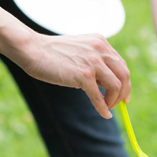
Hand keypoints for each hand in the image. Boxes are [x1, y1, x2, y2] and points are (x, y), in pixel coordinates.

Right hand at [15, 32, 130, 118]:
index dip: (125, 81)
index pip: (121, 64)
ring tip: (108, 107)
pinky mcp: (84, 75)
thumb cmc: (52, 52)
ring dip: (114, 100)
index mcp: (100, 42)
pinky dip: (103, 108)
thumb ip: (95, 61)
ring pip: (116, 86)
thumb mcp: (80, 51)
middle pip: (124, 75)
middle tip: (120, 104)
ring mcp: (93, 62)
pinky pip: (99, 96)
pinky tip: (104, 114)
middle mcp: (100, 50)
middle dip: (124, 92)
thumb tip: (107, 84)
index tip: (124, 94)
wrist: (32, 49)